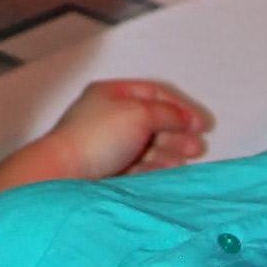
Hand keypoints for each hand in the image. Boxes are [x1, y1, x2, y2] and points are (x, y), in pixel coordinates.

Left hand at [18, 78, 210, 185]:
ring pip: (147, 144)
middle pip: (152, 120)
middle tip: (197, 147)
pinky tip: (172, 170)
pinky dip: (157, 166)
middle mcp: (109, 115)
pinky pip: (139, 164)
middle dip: (178, 132)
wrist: (65, 174)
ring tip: (188, 158)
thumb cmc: (100, 136)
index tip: (201, 124)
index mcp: (111, 93)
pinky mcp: (107, 168)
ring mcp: (107, 143)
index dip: (180, 107)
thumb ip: (168, 114)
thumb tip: (186, 119)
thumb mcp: (139, 114)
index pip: (153, 94)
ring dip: (171, 150)